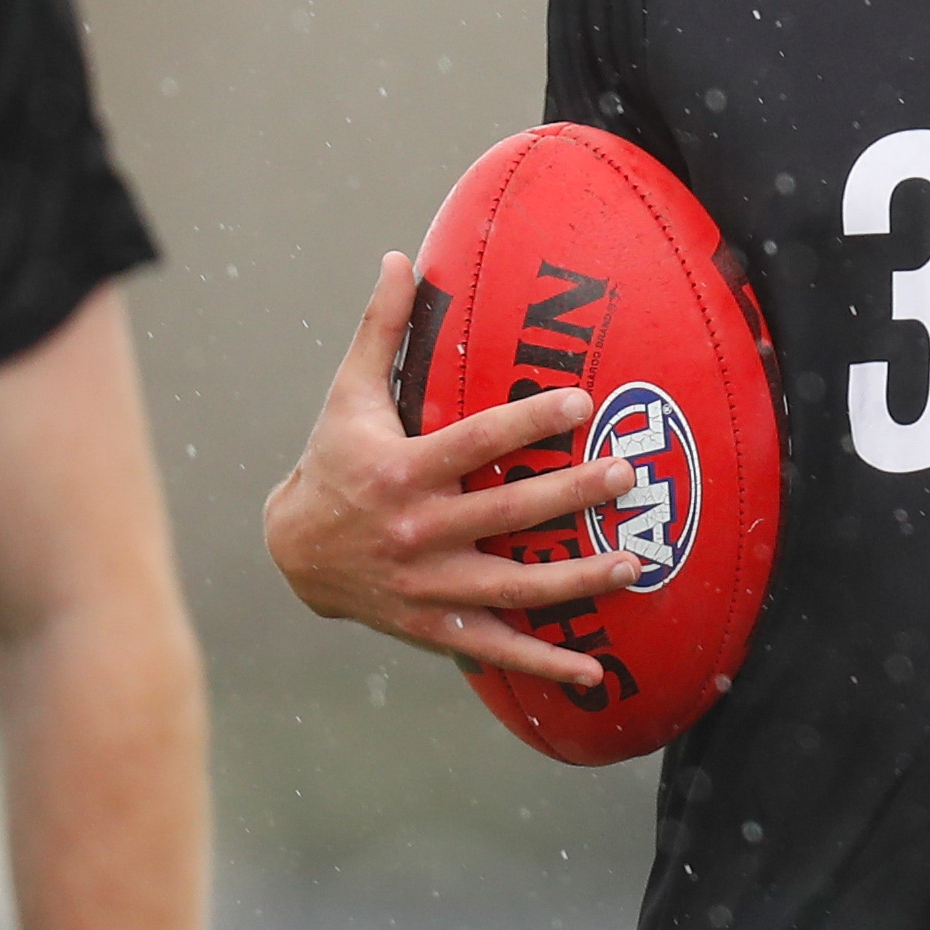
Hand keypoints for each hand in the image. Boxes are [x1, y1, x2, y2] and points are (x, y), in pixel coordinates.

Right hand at [260, 250, 632, 686]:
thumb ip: (379, 330)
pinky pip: (497, 646)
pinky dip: (544, 664)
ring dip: (578, 579)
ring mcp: (430, 585)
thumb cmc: (332, 464)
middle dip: (571, 495)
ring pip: (515, 586)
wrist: (294, 555)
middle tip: (627, 475)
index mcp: (401, 471)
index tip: (579, 402)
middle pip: (507, 513)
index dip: (527, 423)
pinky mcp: (435, 624)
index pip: (474, 443)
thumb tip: (398, 257)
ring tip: (635, 562)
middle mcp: (419, 532)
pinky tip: (593, 672)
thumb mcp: (347, 397)